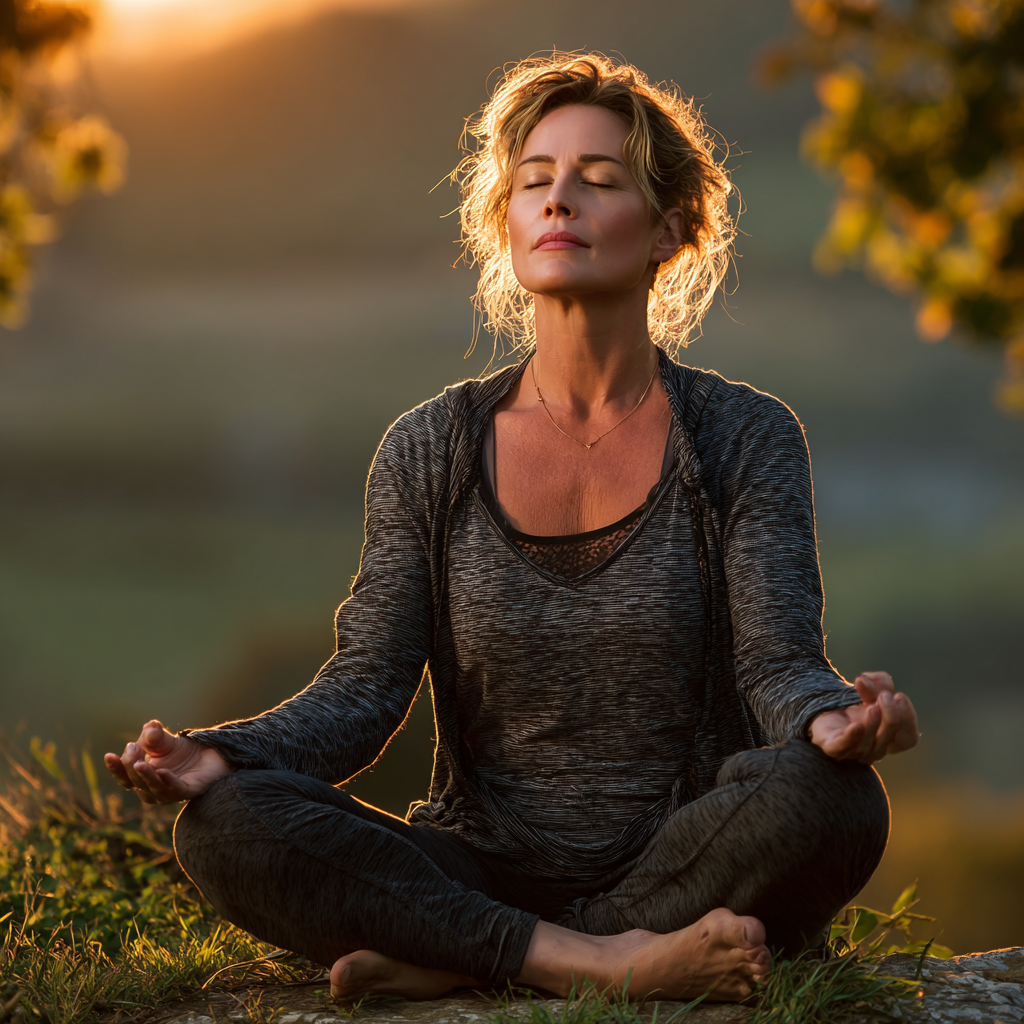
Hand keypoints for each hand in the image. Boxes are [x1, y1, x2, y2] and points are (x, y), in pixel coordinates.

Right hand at [104, 720, 232, 804]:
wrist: (210, 753)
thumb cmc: (181, 751)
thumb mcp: (163, 740)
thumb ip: (153, 734)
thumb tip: (149, 728)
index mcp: (141, 779)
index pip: (123, 777)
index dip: (115, 768)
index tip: (109, 755)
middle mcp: (152, 789)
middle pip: (136, 782)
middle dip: (131, 765)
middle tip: (133, 749)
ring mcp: (170, 793)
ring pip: (153, 790)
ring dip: (146, 777)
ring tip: (140, 764)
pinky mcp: (189, 791)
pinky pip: (176, 790)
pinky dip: (168, 782)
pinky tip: (163, 772)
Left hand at [810, 671, 918, 763]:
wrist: (823, 709)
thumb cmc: (855, 703)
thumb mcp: (873, 689)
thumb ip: (878, 682)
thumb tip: (864, 680)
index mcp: (890, 739)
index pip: (908, 738)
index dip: (908, 719)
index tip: (899, 696)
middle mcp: (874, 749)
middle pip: (889, 740)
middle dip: (891, 717)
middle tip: (885, 696)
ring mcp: (854, 751)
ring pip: (868, 743)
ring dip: (873, 724)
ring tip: (872, 705)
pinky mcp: (832, 748)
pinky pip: (842, 748)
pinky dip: (850, 738)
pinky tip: (856, 726)